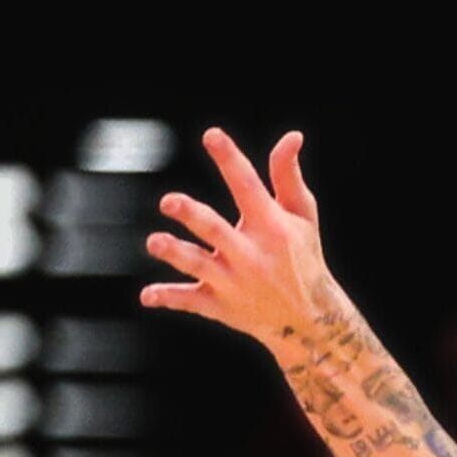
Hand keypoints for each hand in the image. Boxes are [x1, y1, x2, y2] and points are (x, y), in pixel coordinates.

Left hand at [141, 127, 343, 356]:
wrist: (309, 320)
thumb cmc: (302, 258)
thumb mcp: (303, 217)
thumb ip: (288, 176)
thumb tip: (292, 136)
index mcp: (272, 227)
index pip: (248, 187)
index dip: (230, 159)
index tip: (212, 136)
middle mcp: (251, 255)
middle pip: (216, 230)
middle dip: (192, 215)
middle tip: (169, 202)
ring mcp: (234, 282)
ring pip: (198, 265)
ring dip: (175, 253)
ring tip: (155, 242)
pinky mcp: (221, 305)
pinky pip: (191, 301)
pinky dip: (169, 298)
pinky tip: (147, 296)